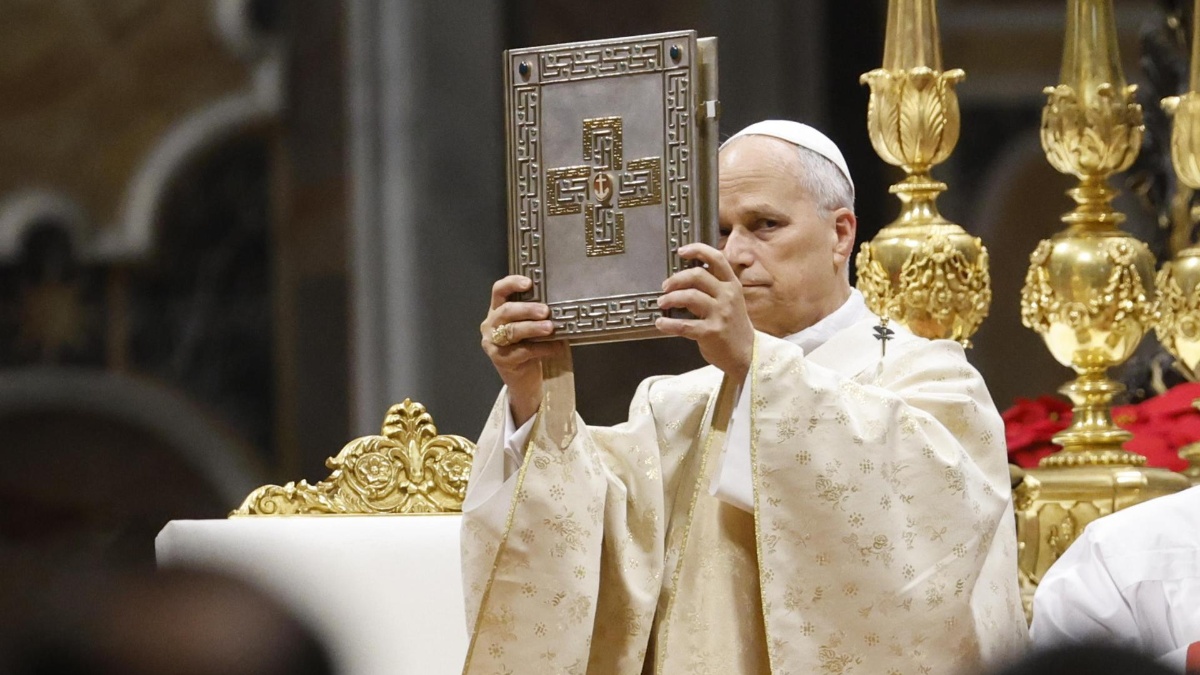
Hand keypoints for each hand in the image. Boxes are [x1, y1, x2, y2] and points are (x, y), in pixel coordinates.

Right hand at [480, 275, 559, 425]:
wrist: (523, 379)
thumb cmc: (529, 346)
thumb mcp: (530, 328)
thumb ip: (537, 316)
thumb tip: (562, 306)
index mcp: (497, 310)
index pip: (499, 291)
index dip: (511, 284)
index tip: (529, 283)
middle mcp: (491, 324)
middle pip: (506, 311)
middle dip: (527, 309)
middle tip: (545, 311)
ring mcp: (492, 342)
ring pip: (511, 331)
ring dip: (533, 328)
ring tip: (550, 328)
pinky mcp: (499, 359)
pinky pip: (522, 351)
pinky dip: (541, 348)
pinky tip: (556, 347)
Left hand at [655, 244, 753, 381]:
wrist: (747, 354)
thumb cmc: (733, 326)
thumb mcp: (730, 301)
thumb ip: (713, 287)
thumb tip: (684, 279)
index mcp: (732, 285)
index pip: (716, 259)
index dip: (698, 250)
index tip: (681, 251)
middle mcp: (728, 296)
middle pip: (698, 275)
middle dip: (676, 279)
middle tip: (665, 287)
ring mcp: (720, 314)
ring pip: (689, 297)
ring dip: (670, 299)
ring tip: (663, 303)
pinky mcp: (711, 332)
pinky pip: (684, 325)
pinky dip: (668, 323)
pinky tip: (661, 323)